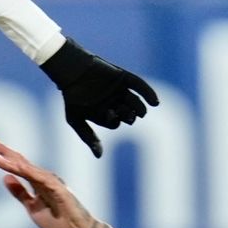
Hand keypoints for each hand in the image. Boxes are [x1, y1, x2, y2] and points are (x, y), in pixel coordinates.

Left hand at [0, 137, 100, 227]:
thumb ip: (20, 193)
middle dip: (4, 151)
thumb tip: (5, 177)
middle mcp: (43, 178)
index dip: (2, 157)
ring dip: (11, 161)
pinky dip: (28, 172)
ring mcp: (51, 182)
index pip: (18, 166)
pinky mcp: (58, 189)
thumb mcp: (32, 207)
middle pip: (21, 162)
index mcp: (37, 182)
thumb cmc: (58, 220)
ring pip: (27, 168)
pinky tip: (17, 167)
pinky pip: (41, 179)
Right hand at [40, 38, 158, 157]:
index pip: (115, 123)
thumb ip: (87, 137)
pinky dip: (149, 93)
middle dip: (129, 117)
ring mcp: (120, 89)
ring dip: (139, 108)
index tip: (109, 114)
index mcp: (102, 112)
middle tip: (129, 116)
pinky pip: (140, 85)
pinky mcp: (124, 77)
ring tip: (140, 113)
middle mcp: (113, 102)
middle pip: (128, 114)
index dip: (114, 121)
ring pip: (135, 102)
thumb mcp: (75, 119)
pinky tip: (155, 103)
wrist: (72, 70)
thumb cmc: (72, 96)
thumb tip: (99, 156)